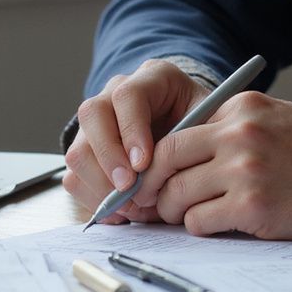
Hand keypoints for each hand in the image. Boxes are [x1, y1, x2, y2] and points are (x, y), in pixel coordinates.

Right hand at [63, 60, 212, 222]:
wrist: (196, 138)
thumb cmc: (208, 130)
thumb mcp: (217, 126)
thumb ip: (203, 140)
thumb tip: (180, 172)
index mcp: (152, 78)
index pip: (128, 95)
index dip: (131, 130)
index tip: (143, 164)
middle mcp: (115, 95)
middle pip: (92, 115)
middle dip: (107, 157)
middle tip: (128, 189)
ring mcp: (96, 124)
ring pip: (77, 150)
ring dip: (100, 184)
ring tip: (131, 206)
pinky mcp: (86, 154)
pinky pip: (74, 177)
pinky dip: (94, 199)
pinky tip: (121, 212)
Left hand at [126, 91, 291, 238]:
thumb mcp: (274, 119)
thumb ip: (229, 130)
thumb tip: (179, 157)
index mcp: (238, 109)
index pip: (174, 135)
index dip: (155, 163)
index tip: (151, 180)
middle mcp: (237, 134)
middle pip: (165, 162)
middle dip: (153, 188)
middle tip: (154, 204)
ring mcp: (245, 170)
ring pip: (178, 195)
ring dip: (176, 212)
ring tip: (190, 217)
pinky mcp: (254, 207)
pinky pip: (200, 222)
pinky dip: (200, 228)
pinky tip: (217, 226)